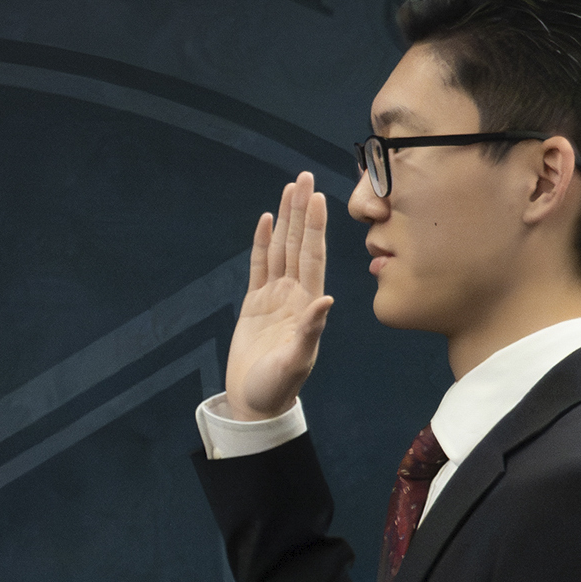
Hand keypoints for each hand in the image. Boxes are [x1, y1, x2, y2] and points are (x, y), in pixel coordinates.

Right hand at [224, 174, 333, 420]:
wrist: (256, 403)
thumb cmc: (277, 388)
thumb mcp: (296, 361)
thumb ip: (310, 330)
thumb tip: (326, 300)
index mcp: (307, 305)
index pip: (313, 257)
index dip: (315, 227)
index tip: (319, 198)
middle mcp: (294, 295)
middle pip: (298, 244)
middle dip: (301, 212)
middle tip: (304, 178)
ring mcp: (274, 297)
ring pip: (280, 249)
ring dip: (285, 220)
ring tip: (288, 189)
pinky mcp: (254, 304)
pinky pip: (259, 266)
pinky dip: (263, 243)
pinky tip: (266, 221)